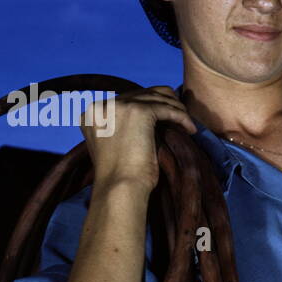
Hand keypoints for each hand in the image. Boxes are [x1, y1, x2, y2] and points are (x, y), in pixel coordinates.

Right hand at [81, 85, 197, 191]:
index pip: (126, 100)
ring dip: (176, 109)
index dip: (148, 105)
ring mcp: (119, 106)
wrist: (119, 187)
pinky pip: (167, 108)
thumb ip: (120, 129)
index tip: (165, 114)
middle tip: (181, 115)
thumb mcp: (112, 146)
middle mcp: (103, 106)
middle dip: (164, 103)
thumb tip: (144, 123)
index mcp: (91, 114)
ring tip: (187, 123)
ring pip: (156, 98)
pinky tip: (190, 129)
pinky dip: (182, 117)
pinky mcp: (138, 111)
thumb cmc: (120, 177)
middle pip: (141, 94)